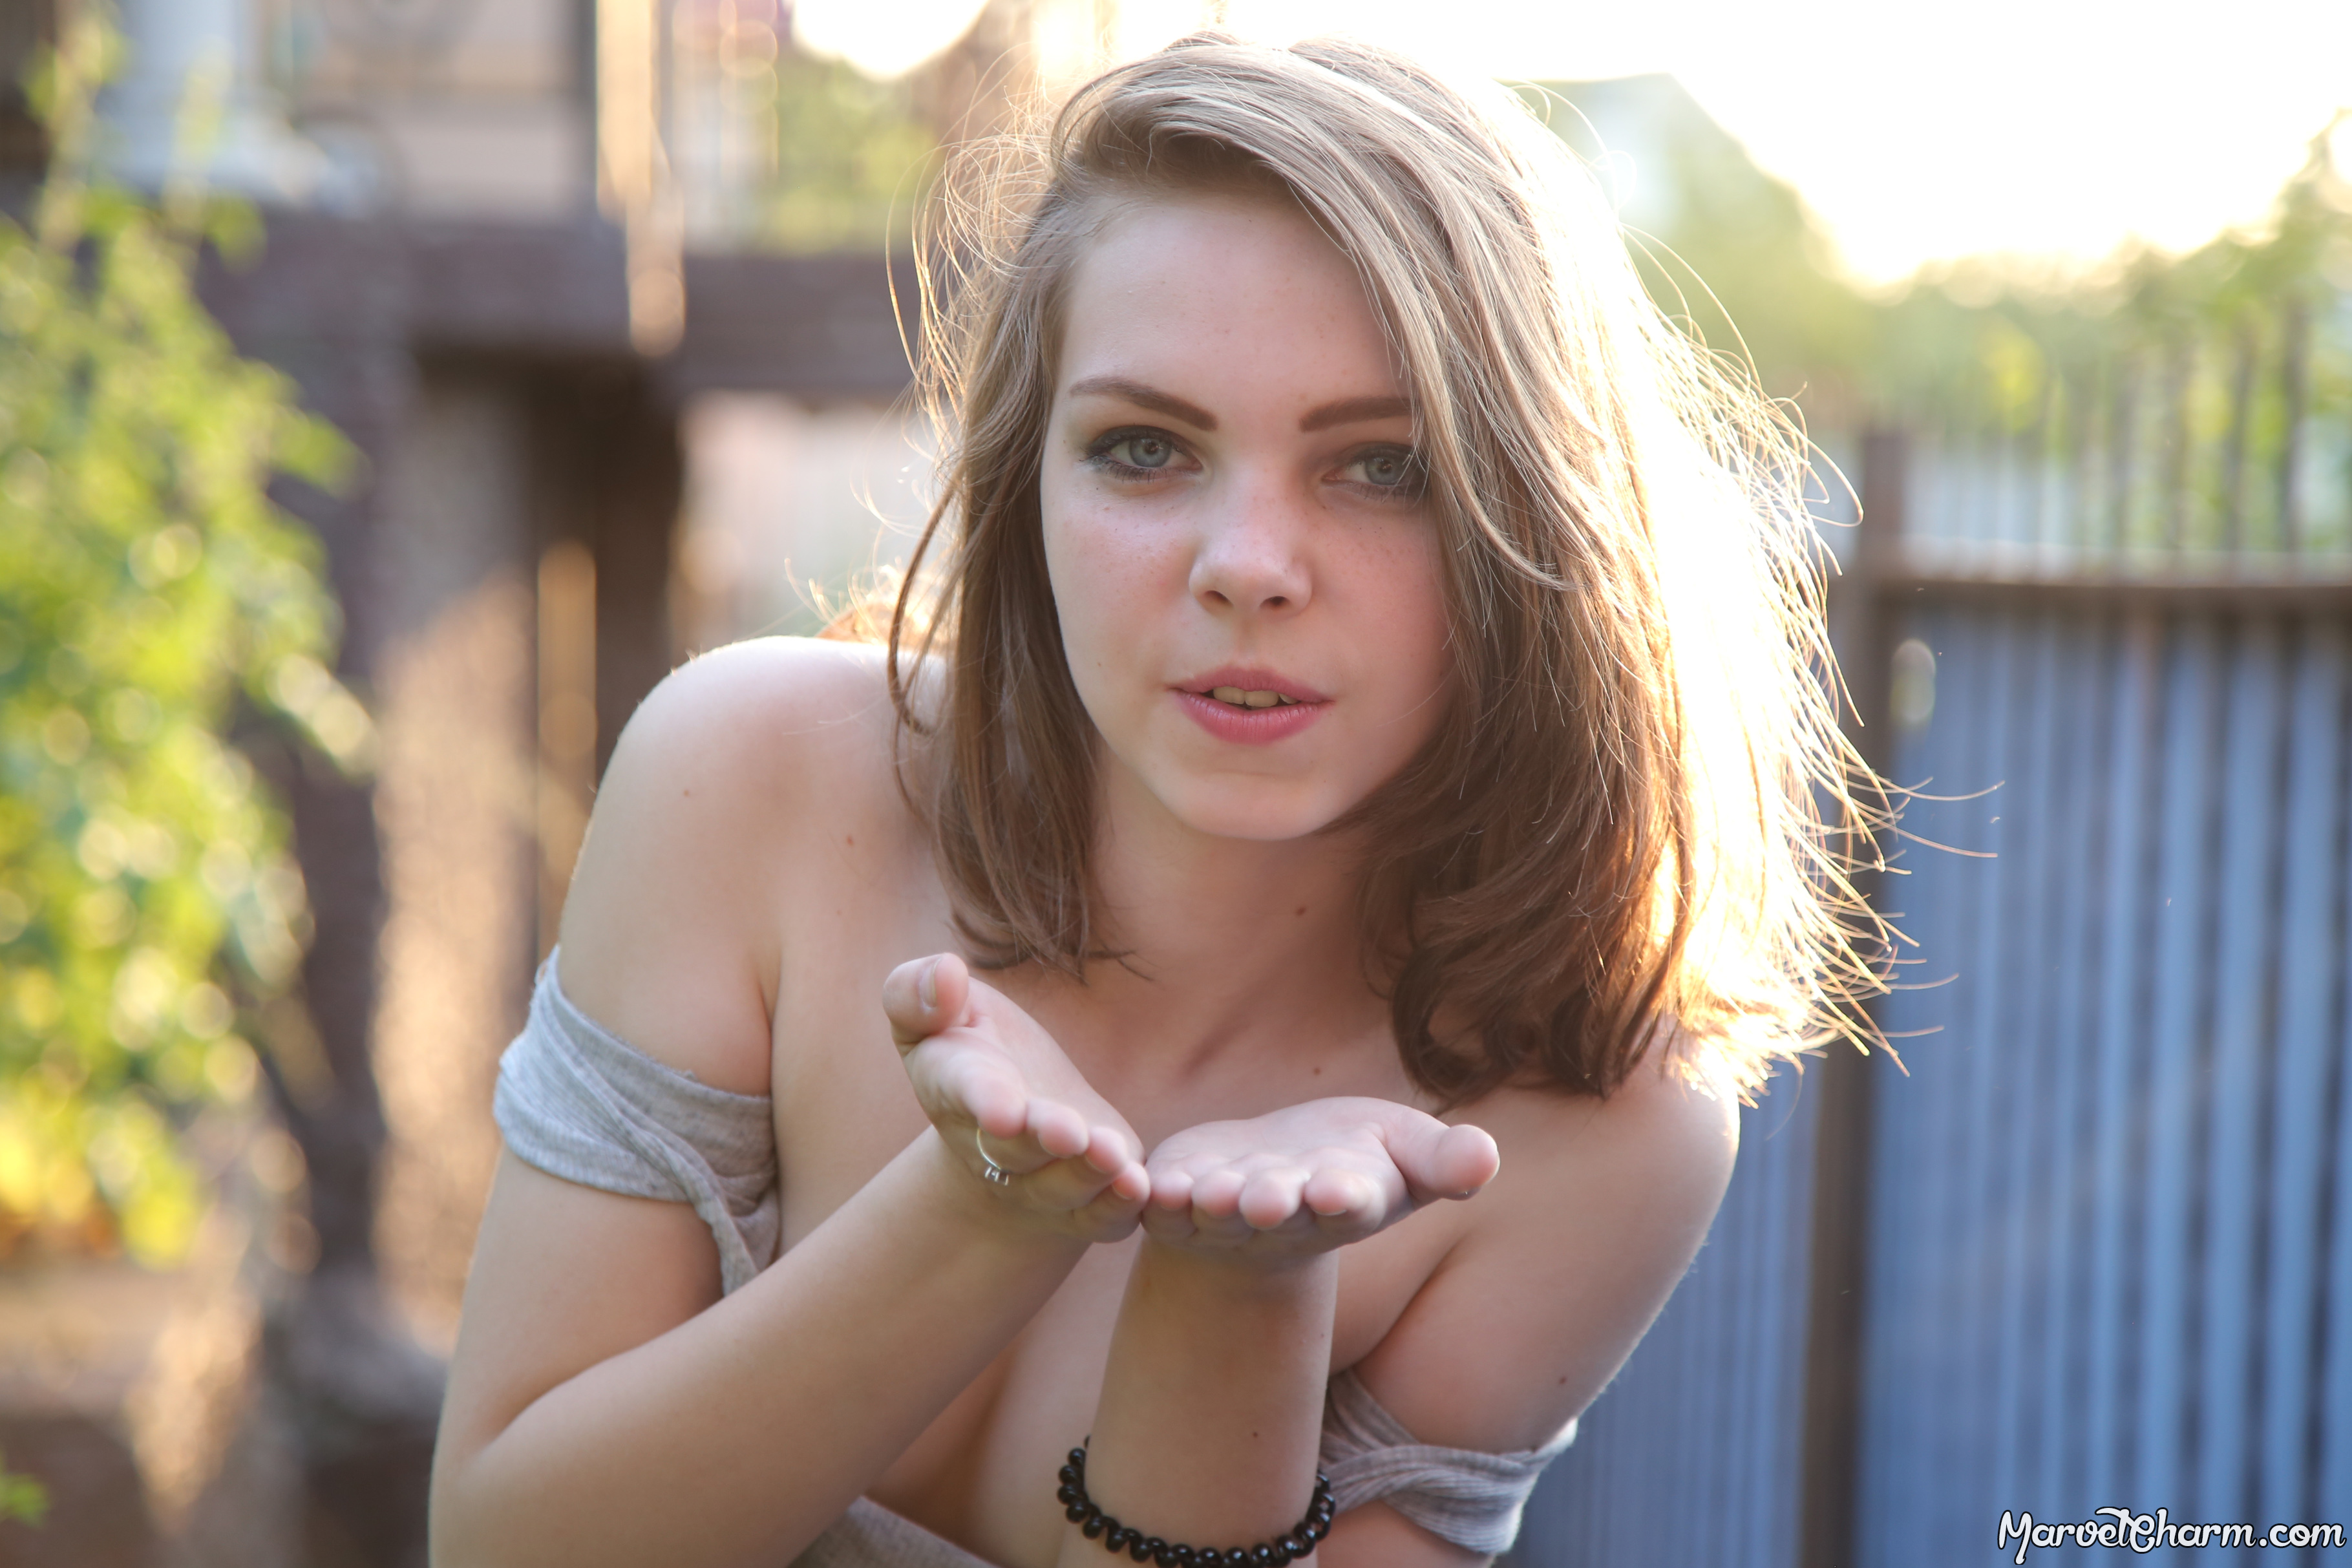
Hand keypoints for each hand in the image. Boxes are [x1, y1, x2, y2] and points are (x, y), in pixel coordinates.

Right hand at [883, 953, 1149, 1242]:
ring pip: (1063, 1184)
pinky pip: (1101, 1213)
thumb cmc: (967, 1050)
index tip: (1003, 1110)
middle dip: (1041, 1140)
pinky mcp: (1089, 1198)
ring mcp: (1042, 1179)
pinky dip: (1118, 1204)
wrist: (1004, 1120)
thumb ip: (918, 994)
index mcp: (956, 1090)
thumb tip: (945, 972)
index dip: (985, 1101)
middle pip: (1017, 1149)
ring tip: (1111, 1154)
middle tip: (1067, 1130)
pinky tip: (1140, 1185)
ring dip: (1087, 1172)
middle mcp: (997, 1145)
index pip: (967, 1093)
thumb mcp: (932, 1016)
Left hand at [1141, 1098, 1499, 1261]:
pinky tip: (1157, 1186)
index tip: (1338, 1189)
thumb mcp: (1404, 1151)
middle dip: (1274, 1204)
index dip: (1343, 1197)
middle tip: (1270, 1198)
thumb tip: (1488, 1157)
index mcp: (1345, 1200)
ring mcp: (1224, 1215)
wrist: (1272, 1180)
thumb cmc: (1349, 1160)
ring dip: (1213, 1205)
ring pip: (1218, 1214)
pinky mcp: (1175, 1202)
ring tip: (1210, 1195)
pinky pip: (1163, 1206)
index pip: (1348, 1202)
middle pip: (1280, 1211)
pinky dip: (1159, 1198)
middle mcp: (1284, 1215)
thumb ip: (1444, 1160)